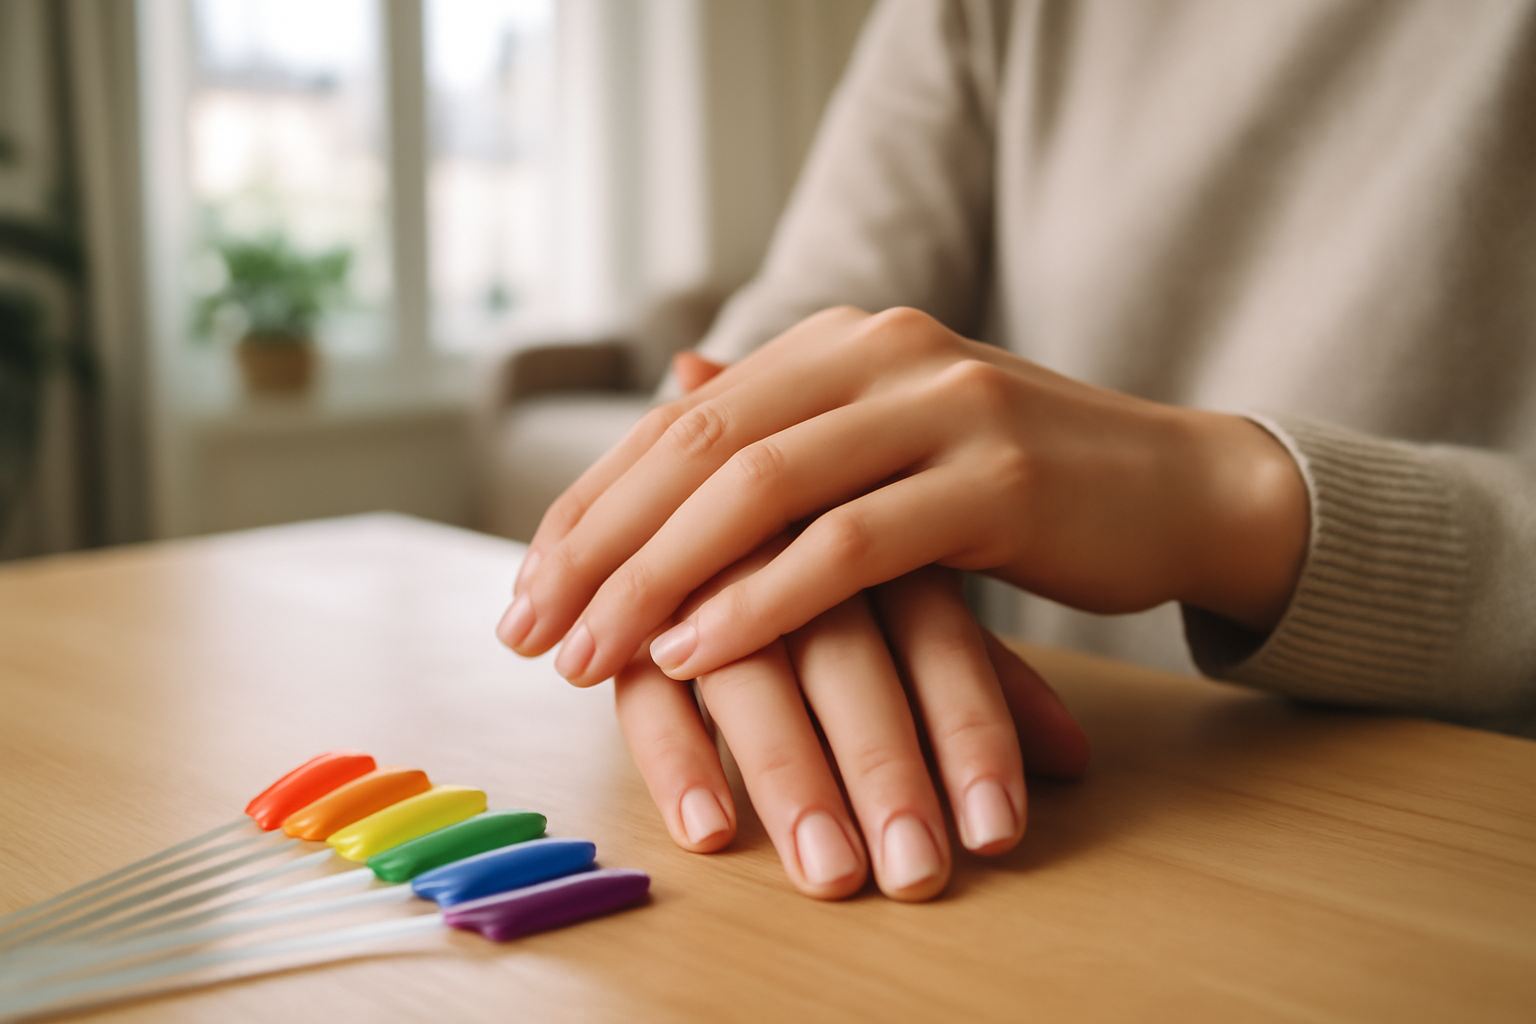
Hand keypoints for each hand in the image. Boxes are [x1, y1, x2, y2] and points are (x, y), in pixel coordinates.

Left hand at [498, 307, 1307, 687]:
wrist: (1177, 486)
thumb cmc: (1017, 486)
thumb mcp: (891, 440)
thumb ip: (790, 426)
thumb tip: (676, 385)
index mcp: (843, 341)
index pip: (683, 417)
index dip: (593, 503)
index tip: (527, 587)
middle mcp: (881, 351)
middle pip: (701, 443)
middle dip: (602, 543)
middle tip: (531, 629)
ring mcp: (942, 407)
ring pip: (761, 488)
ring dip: (660, 577)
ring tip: (590, 655)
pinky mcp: (994, 481)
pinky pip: (849, 544)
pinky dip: (760, 599)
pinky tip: (693, 652)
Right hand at [615, 547, 1087, 900]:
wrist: (711, 488)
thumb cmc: (839, 568)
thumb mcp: (916, 606)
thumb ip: (984, 676)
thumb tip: (1075, 757)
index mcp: (874, 525)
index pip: (935, 630)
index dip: (969, 731)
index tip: (996, 831)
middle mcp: (789, 545)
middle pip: (844, 653)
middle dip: (884, 767)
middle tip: (918, 870)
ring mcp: (703, 577)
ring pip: (746, 671)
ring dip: (790, 775)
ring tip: (833, 873)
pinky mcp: (632, 624)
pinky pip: (646, 690)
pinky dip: (678, 759)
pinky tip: (709, 831)